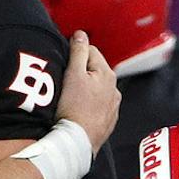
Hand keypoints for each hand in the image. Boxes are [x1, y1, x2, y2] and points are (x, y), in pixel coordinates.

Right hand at [55, 30, 119, 150]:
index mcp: (107, 74)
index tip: (64, 66)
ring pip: (97, 89)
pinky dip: (89, 106)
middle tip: (65, 84)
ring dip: (86, 90)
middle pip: (94, 71)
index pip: (90, 51)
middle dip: (81, 73)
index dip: (75, 56)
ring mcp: (113, 107)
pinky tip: (78, 112)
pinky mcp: (108, 122)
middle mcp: (114, 89)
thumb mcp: (73, 74)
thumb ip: (78, 51)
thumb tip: (80, 35)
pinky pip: (97, 107)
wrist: (77, 143)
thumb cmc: (73, 109)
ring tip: (71, 100)